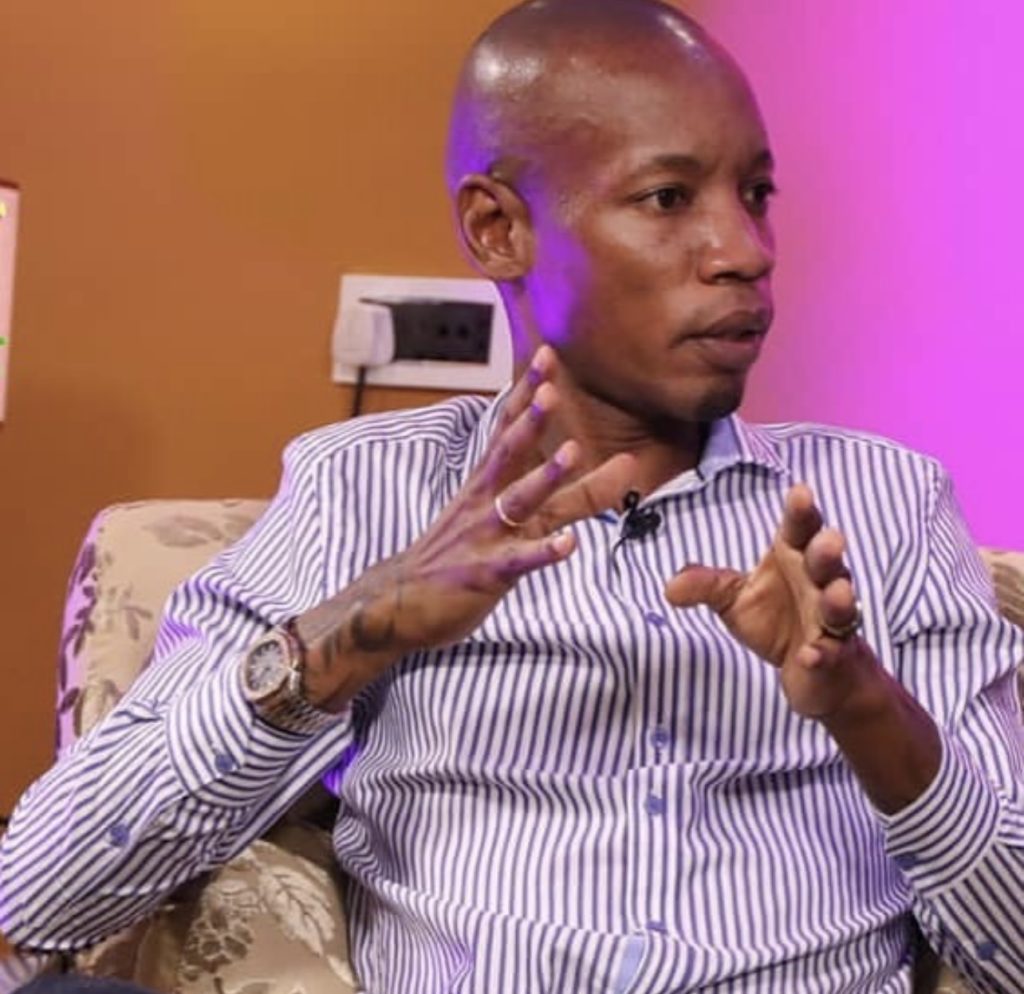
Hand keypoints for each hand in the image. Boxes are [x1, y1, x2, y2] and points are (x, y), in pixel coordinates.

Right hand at [301, 346, 636, 708]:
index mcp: (483, 486)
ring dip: (545, 475)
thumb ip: (538, 491)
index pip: (506, 430)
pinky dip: (544, 552)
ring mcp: (484, 536)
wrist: (399, 605)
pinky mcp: (485, 573)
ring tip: (573, 451)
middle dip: (532, 420)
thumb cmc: (452, 558)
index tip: (546, 357)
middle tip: (554, 388)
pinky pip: (517, 561)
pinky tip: (570, 545)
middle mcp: (484, 503)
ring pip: (518, 501)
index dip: (525, 395)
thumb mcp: (491, 515)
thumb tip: (573, 460)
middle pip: (509, 453)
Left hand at [664, 484, 872, 718]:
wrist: (809, 668)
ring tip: (836, 593)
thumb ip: (706, 586)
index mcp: (794, 557)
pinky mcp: (836, 655)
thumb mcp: (733, 599)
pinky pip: (833, 653)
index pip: (799, 529)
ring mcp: (831, 620)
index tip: (800, 491)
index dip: (801, 511)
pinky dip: (824, 654)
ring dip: (838, 599)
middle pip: (827, 562)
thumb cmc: (774, 618)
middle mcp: (819, 583)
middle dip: (828, 551)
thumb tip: (670, 586)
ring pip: (840, 606)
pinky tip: (811, 655)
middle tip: (828, 541)